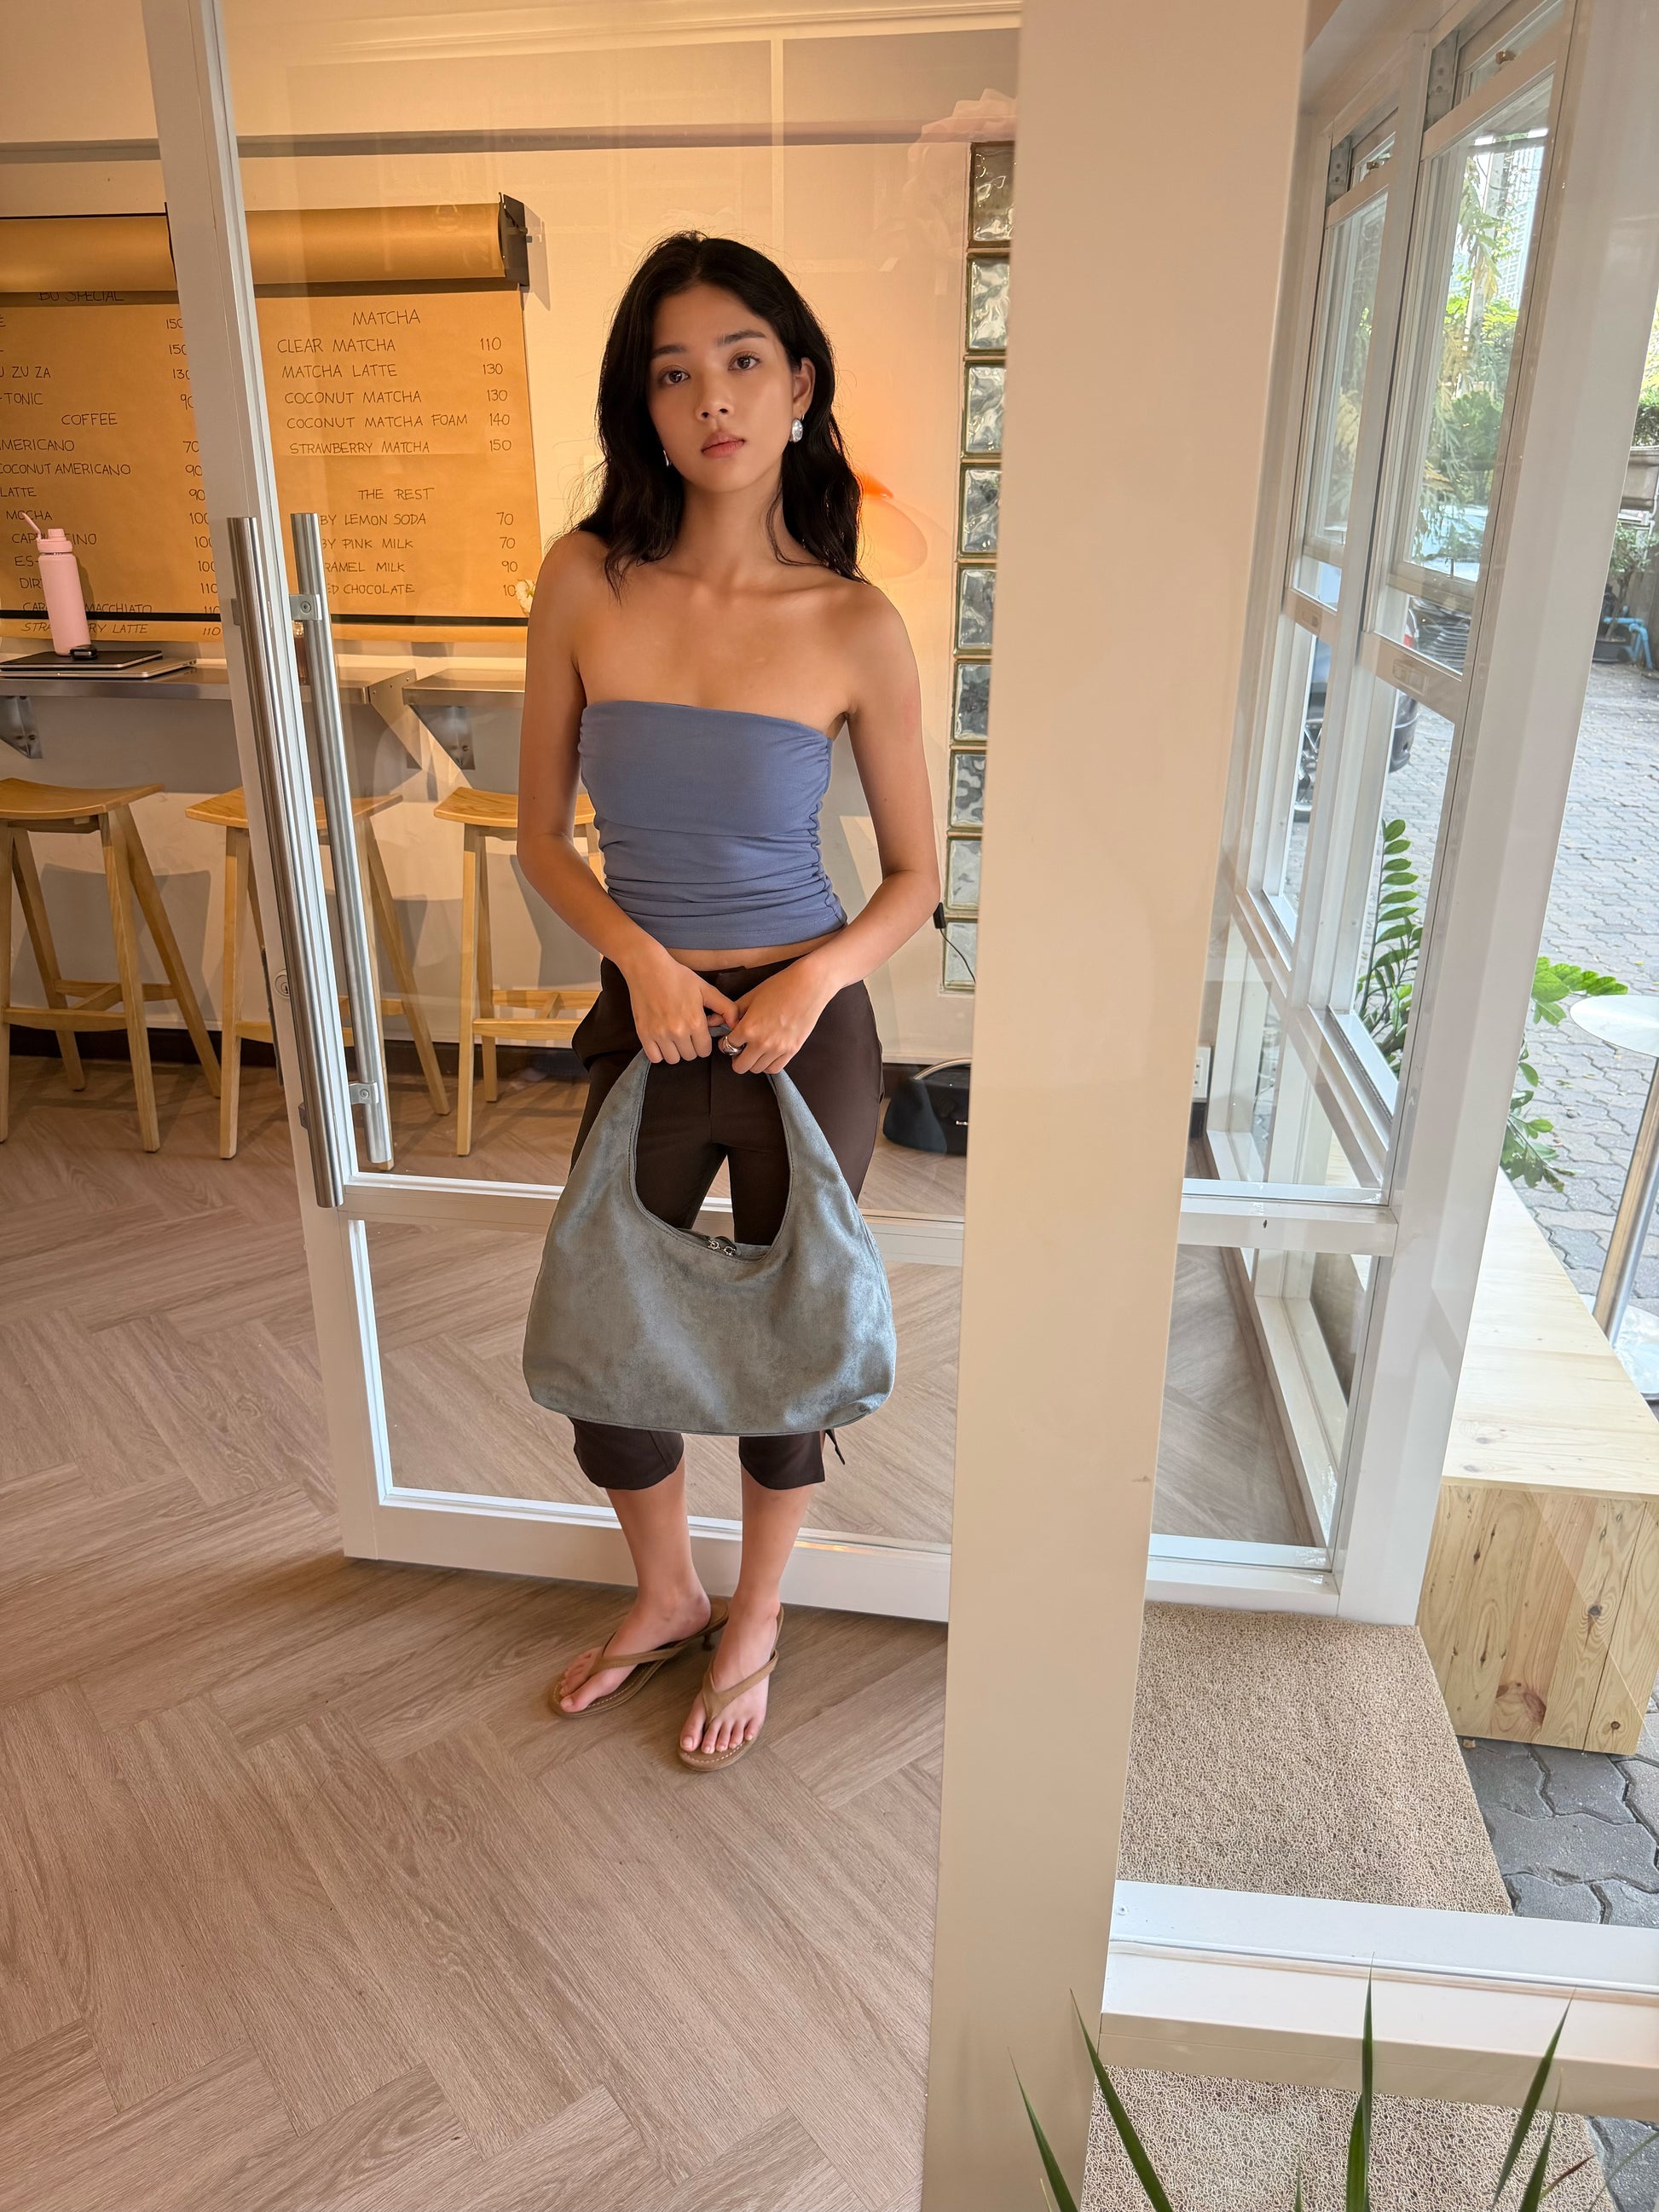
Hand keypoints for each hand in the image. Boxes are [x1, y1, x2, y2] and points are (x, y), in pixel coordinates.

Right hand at [622, 947, 737, 1063]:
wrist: (648, 969)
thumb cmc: (678, 977)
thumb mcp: (706, 989)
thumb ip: (725, 1007)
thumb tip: (735, 1024)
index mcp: (695, 1021)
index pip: (705, 1051)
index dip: (703, 1043)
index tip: (698, 1034)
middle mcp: (678, 1031)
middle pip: (690, 1056)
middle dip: (691, 1047)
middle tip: (686, 1033)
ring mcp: (659, 1034)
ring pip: (673, 1059)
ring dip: (676, 1051)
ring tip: (674, 1037)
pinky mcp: (644, 1034)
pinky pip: (654, 1057)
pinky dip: (659, 1053)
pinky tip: (662, 1041)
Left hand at [720, 960, 835, 1074]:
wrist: (808, 985)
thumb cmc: (779, 987)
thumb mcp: (751, 996)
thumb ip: (731, 1012)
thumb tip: (714, 1021)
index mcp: (748, 1028)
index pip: (728, 1046)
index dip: (726, 1042)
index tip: (729, 1039)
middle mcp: (761, 1043)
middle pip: (740, 1066)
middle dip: (736, 1057)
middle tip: (740, 1048)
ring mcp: (778, 1049)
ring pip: (757, 1069)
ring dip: (752, 1061)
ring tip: (755, 1050)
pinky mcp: (792, 1050)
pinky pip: (774, 1068)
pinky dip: (767, 1065)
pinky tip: (767, 1054)